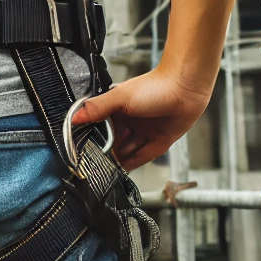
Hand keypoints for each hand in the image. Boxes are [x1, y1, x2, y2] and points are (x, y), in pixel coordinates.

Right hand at [71, 66, 211, 170]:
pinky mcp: (159, 142)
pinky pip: (142, 156)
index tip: (81, 153)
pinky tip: (121, 173)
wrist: (186, 87)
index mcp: (118, 109)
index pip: (100, 129)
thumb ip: (97, 108)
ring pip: (127, 152)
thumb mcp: (120, 98)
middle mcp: (131, 122)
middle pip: (113, 143)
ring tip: (104, 174)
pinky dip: (132, 164)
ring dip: (117, 162)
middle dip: (104, 154)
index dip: (92, 140)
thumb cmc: (154, 86)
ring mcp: (145, 132)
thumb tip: (74, 117)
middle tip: (92, 168)